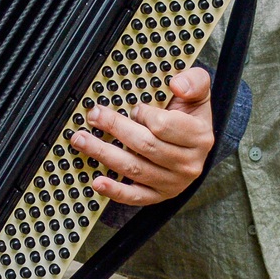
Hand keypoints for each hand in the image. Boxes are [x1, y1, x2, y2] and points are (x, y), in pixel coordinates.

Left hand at [68, 67, 215, 206]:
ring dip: (103, 153)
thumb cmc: (190, 116)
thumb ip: (194, 81)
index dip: (143, 114)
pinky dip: (114, 191)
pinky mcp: (158, 196)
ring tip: (81, 140)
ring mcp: (173, 183)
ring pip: (134, 168)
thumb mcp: (198, 92)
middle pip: (144, 145)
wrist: (196, 145)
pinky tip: (97, 182)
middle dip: (114, 127)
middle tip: (93, 116)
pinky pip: (134, 196)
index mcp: (198, 137)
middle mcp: (188, 163)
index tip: (133, 107)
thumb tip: (177, 84)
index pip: (163, 125)